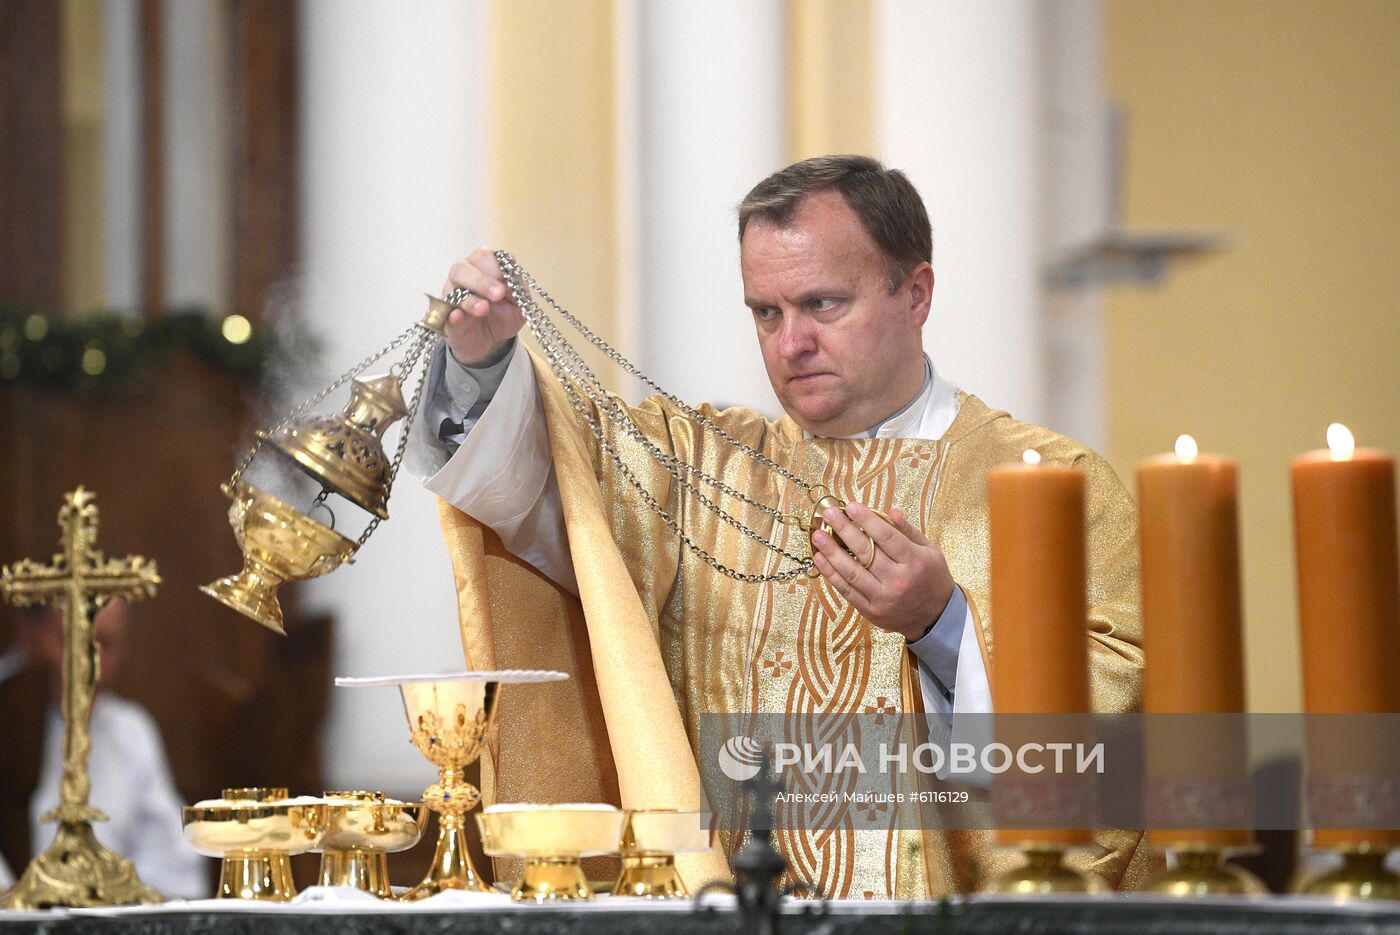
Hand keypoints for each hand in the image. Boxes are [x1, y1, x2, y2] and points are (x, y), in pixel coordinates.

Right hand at [441, 247, 525, 365]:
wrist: (492, 340)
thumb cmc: (504, 313)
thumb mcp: (518, 302)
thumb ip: (517, 289)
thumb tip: (511, 280)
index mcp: (483, 266)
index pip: (484, 256)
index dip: (495, 267)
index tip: (508, 280)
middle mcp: (463, 276)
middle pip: (463, 269)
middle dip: (482, 281)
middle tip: (498, 294)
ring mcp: (451, 296)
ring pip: (453, 290)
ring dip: (470, 299)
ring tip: (484, 309)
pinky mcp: (446, 318)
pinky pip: (445, 314)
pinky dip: (453, 315)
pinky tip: (458, 316)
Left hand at [809, 502, 953, 641]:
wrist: (936, 617)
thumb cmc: (932, 579)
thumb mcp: (930, 551)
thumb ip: (909, 531)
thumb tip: (891, 511)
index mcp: (915, 562)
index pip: (887, 536)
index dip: (867, 520)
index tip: (850, 506)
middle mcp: (898, 580)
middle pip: (865, 552)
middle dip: (844, 530)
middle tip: (829, 514)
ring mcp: (883, 598)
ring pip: (851, 572)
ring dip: (831, 552)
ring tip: (817, 536)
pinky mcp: (871, 611)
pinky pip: (846, 590)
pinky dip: (831, 574)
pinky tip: (820, 559)